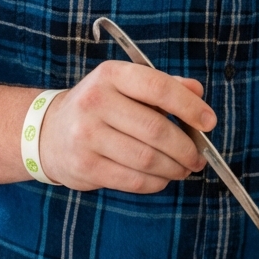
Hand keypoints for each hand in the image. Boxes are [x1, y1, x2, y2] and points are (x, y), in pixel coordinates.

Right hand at [38, 60, 216, 192]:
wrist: (49, 132)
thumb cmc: (100, 107)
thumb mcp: (126, 86)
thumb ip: (164, 86)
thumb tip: (198, 92)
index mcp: (111, 75)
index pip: (159, 88)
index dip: (189, 107)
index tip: (209, 122)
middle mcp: (95, 102)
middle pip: (156, 130)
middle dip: (187, 148)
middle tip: (199, 157)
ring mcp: (86, 136)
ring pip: (147, 159)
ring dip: (175, 168)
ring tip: (184, 168)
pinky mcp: (85, 167)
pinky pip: (134, 180)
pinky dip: (156, 182)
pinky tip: (162, 178)